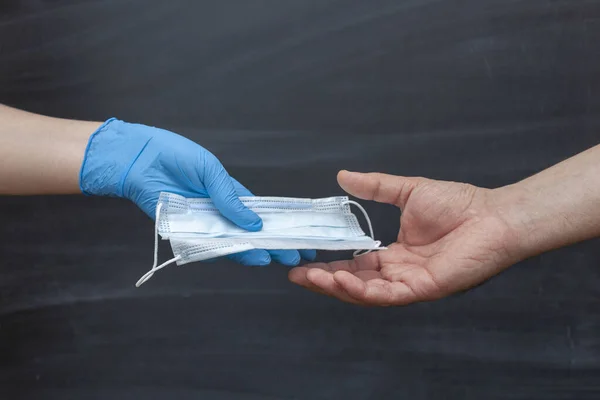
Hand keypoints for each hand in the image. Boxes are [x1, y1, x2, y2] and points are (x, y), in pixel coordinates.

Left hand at [80, 118, 314, 266]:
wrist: (138, 160)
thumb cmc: (175, 157)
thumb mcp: (210, 170)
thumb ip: (230, 197)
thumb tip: (253, 223)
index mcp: (230, 194)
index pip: (258, 214)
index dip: (277, 225)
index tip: (296, 236)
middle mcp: (219, 211)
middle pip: (249, 232)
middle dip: (271, 243)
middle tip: (293, 256)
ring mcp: (203, 223)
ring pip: (231, 242)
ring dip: (251, 251)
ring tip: (271, 258)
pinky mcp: (185, 231)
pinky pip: (206, 245)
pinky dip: (223, 251)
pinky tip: (244, 255)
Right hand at [289, 170, 521, 305]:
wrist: (492, 214)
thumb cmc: (458, 204)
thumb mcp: (406, 191)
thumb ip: (375, 187)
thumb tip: (344, 176)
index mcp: (394, 254)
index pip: (355, 263)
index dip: (329, 263)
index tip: (304, 259)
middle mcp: (399, 272)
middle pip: (354, 282)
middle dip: (324, 280)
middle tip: (297, 274)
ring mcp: (410, 283)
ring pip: (365, 293)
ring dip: (336, 286)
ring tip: (311, 277)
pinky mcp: (423, 289)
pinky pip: (387, 295)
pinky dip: (362, 289)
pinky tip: (341, 278)